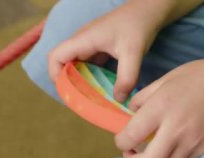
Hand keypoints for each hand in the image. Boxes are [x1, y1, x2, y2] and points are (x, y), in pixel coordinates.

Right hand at [48, 0, 166, 101]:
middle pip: (62, 63)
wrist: (148, 11)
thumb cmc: (137, 26)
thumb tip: (118, 100)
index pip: (55, 56)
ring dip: (78, 80)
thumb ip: (126, 78)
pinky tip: (99, 88)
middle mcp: (82, 41)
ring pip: (74, 64)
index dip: (55, 75)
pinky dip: (88, 76)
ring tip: (88, 98)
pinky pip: (86, 64)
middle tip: (79, 100)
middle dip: (66, 82)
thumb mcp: (133, 53)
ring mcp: (89, 44)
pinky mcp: (98, 47)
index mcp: (83, 40)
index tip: (67, 92)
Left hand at [115, 57, 203, 157]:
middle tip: (130, 154)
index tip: (122, 139)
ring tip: (153, 148)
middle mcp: (175, 128)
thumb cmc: (198, 77)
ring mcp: (192, 141)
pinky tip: (172, 145)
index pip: (131, 136)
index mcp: (161, 107)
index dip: (120, 142)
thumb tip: (130, 114)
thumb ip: (142, 98)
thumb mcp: (164, 80)